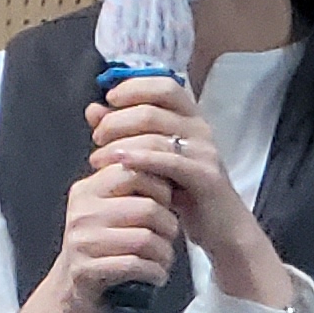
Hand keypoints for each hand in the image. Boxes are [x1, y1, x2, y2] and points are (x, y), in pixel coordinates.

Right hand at [2, 160, 187, 312]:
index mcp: (87, 190)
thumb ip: (128, 190)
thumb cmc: (100, 248)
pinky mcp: (86, 269)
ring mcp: (82, 240)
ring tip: (165, 259)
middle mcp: (82, 211)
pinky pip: (135, 266)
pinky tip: (157, 275)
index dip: (161, 186)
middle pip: (147, 208)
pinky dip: (155, 272)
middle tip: (171, 236)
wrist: (69, 292)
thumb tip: (171, 170)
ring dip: (165, 253)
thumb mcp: (106, 211)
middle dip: (169, 225)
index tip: (167, 203)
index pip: (133, 170)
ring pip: (146, 239)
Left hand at [86, 82, 300, 309]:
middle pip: (153, 109)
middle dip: (118, 119)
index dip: (134, 86)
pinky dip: (140, 159)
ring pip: (157, 134)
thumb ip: (123, 131)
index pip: (164, 85)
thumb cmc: (184, 189)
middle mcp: (199, 128)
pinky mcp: (205, 176)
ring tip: (98, 158)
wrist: (221, 227)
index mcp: (189, 117)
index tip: (108, 98)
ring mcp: (204, 151)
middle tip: (97, 136)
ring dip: (121, 142)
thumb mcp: (152, 157)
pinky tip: (119, 163)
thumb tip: (93, 109)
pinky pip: (169, 161)